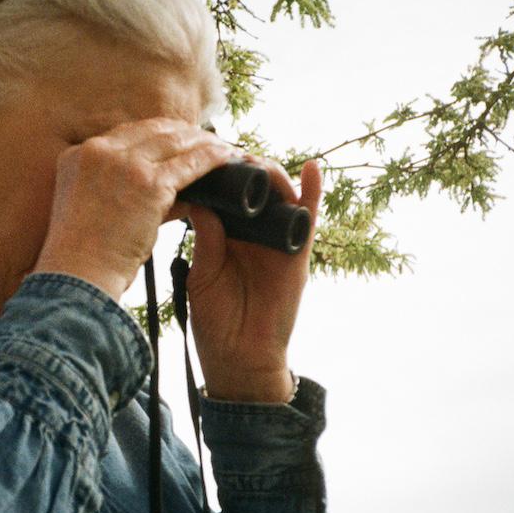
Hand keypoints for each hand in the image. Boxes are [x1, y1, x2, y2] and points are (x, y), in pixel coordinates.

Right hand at [32, 117, 234, 300]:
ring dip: (202, 142)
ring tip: (222, 148)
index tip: (176, 140)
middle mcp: (99, 151)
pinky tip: (227, 158)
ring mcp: (124, 164)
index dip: (156, 135)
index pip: (126, 134)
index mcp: (77, 156)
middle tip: (206, 140)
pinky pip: (190, 163)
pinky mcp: (149, 184)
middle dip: (182, 133)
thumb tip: (170, 194)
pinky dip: (212, 158)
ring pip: (174, 142)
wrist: (78, 275)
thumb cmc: (83, 256)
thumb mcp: (90, 210)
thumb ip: (120, 192)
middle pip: (152, 130)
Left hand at [186, 158, 321, 403]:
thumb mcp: (203, 275)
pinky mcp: (297, 254)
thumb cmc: (216, 321)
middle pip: (253, 186)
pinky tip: (311, 168)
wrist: (240, 359)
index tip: (199, 155)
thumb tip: (200, 201)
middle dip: (240, 165)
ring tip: (254, 161)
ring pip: (279, 194)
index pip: (223, 193)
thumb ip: (206, 240)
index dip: (215, 172)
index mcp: (225, 234)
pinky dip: (313, 192)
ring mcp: (277, 240)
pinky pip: (308, 218)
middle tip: (223, 153)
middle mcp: (252, 232)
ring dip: (270, 172)